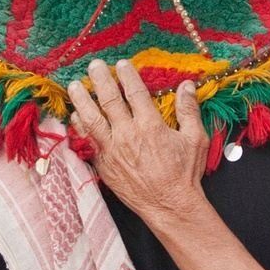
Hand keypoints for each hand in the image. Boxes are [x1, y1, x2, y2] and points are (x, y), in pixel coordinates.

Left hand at [68, 60, 209, 224]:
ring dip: (82, 100)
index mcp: (150, 126)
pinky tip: (75, 115)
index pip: (135, 92)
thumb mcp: (195, 139)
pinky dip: (80, 126)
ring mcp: (112, 150)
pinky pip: (88, 140)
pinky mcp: (104, 164)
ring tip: (74, 86)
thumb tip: (187, 86)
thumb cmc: (184, 174)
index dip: (127, 75)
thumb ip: (189, 110)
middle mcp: (128, 135)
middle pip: (109, 100)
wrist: (169, 205)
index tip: (121, 64)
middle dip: (100, 80)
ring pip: (92, 119)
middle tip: (94, 66)